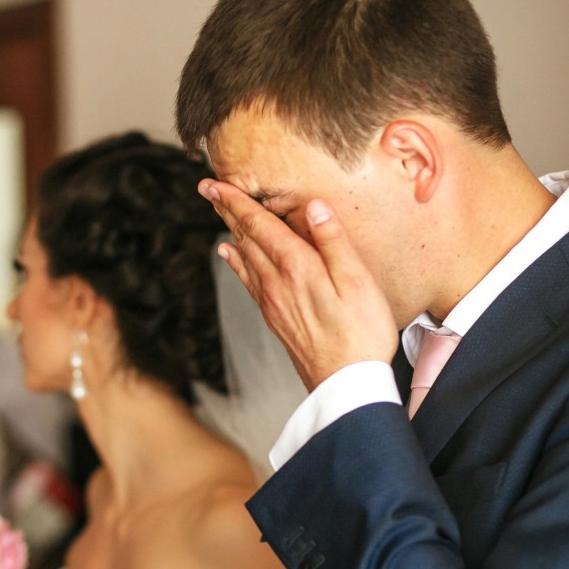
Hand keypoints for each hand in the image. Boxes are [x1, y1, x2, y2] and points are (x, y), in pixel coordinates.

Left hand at [199, 180, 398, 390]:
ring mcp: (272, 301)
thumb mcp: (357, 282)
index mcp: (296, 266)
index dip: (235, 200)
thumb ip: (334, 242)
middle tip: (208, 188)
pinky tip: (230, 255)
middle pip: (245, 237)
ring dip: (230, 230)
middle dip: (226, 209)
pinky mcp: (275, 317)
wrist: (345, 385)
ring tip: (219, 212)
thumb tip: (314, 207)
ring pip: (243, 257)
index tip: (214, 182)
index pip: (258, 224)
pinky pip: (248, 280)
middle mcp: (276, 282)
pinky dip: (236, 261)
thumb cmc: (360, 334)